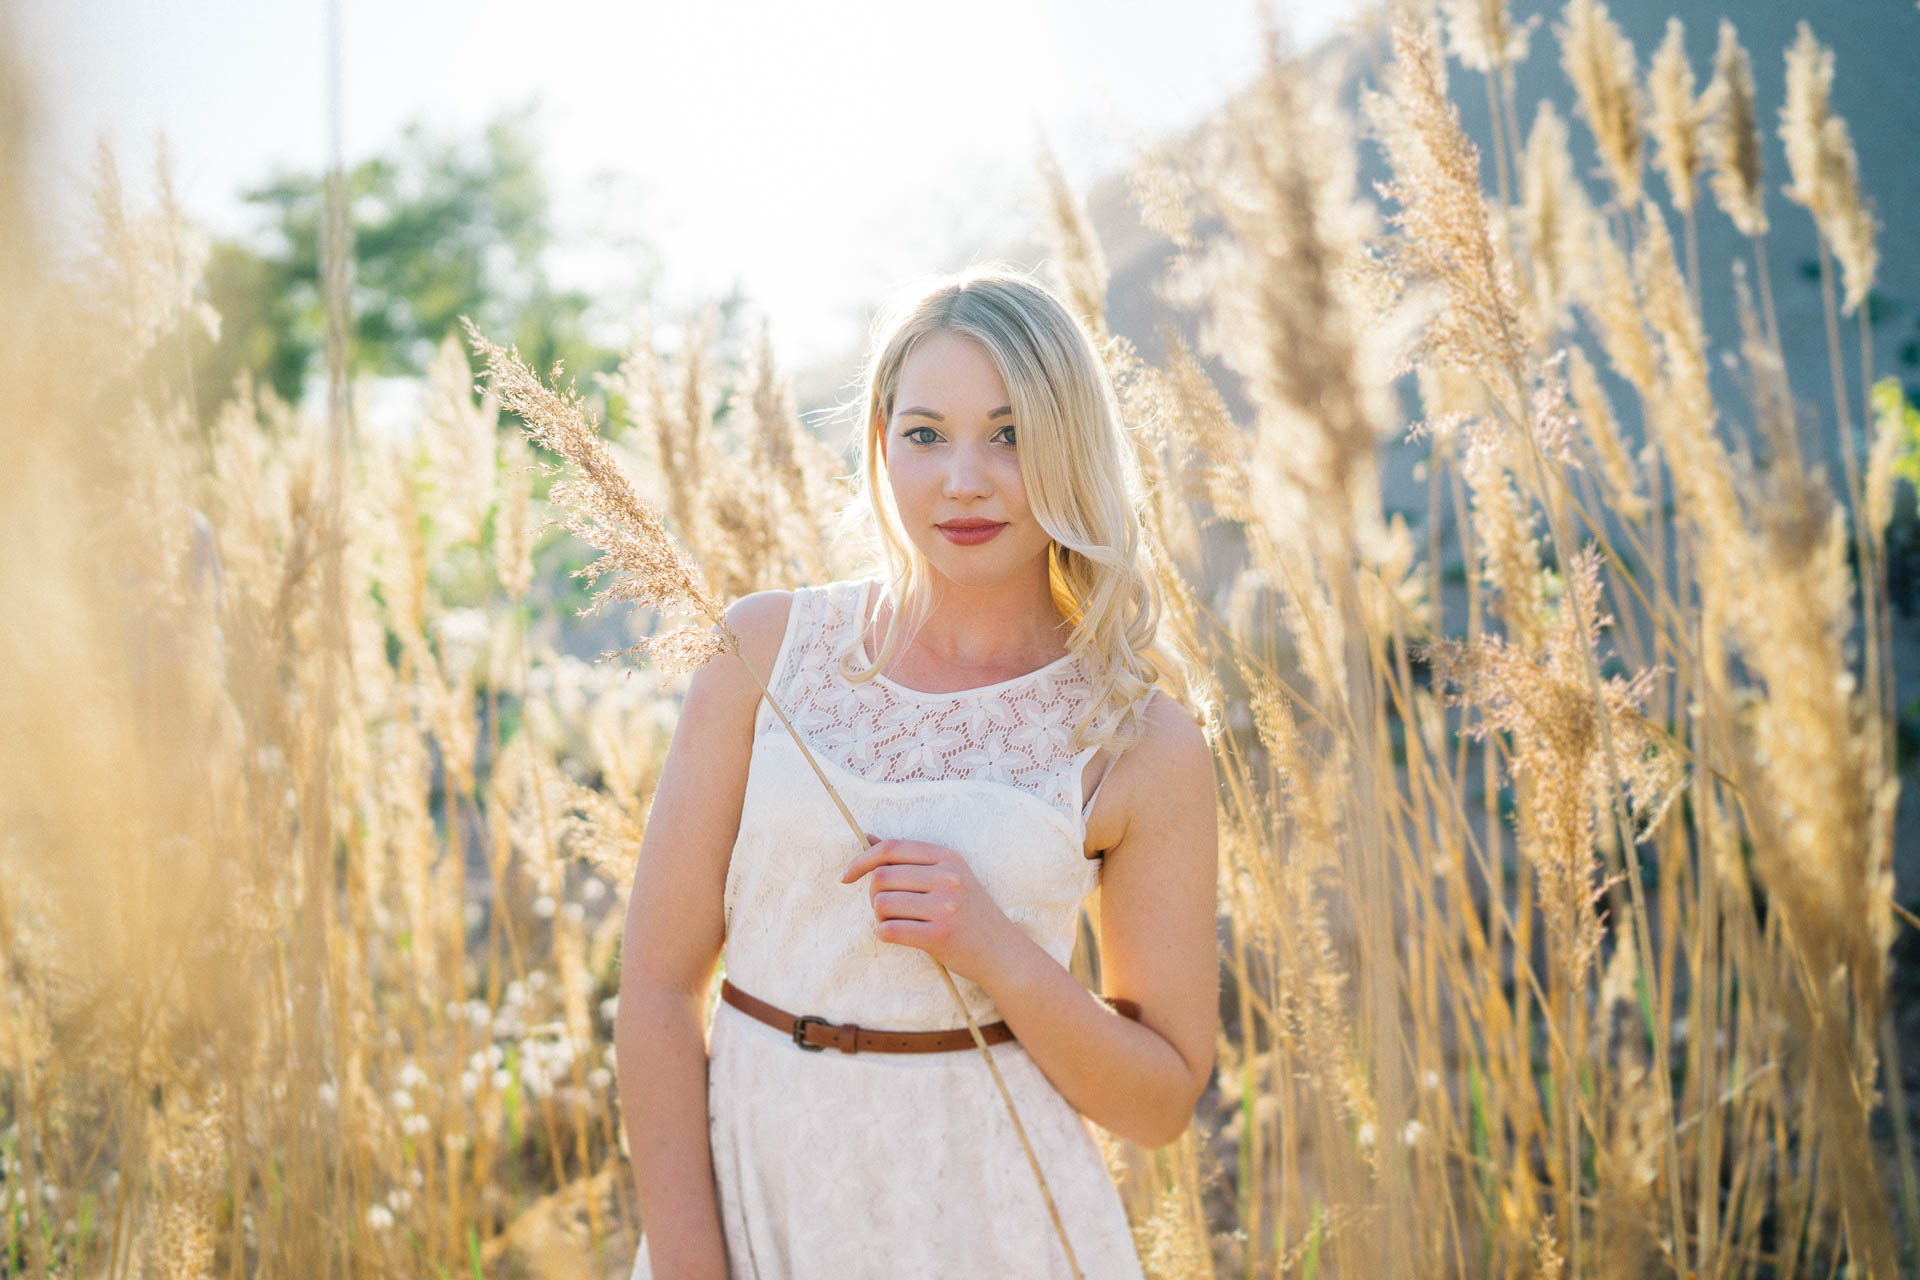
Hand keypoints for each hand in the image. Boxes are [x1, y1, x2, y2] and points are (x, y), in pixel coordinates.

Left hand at [840, 834, 1017, 984]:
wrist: (1001, 951)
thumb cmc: (968, 913)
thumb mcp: (947, 876)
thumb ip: (909, 858)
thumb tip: (868, 838)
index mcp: (947, 857)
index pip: (890, 848)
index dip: (861, 860)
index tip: (846, 876)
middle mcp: (948, 878)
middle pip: (881, 877)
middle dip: (874, 896)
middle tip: (888, 909)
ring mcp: (945, 906)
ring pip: (882, 904)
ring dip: (880, 917)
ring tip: (899, 922)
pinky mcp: (939, 935)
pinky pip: (889, 930)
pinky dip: (885, 933)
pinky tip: (900, 935)